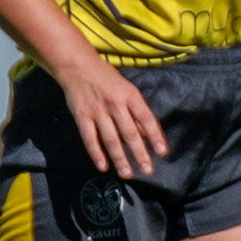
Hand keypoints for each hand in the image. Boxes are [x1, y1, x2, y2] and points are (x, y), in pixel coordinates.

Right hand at [54, 48, 166, 176]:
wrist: (78, 66)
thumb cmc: (107, 79)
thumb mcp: (127, 89)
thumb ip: (137, 111)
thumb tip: (148, 134)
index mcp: (130, 95)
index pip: (146, 118)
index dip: (155, 136)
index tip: (162, 152)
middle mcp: (115, 103)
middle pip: (130, 133)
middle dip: (140, 153)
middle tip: (147, 170)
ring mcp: (97, 111)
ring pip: (110, 139)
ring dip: (119, 158)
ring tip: (127, 173)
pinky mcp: (82, 116)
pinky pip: (90, 138)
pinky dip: (96, 154)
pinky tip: (103, 167)